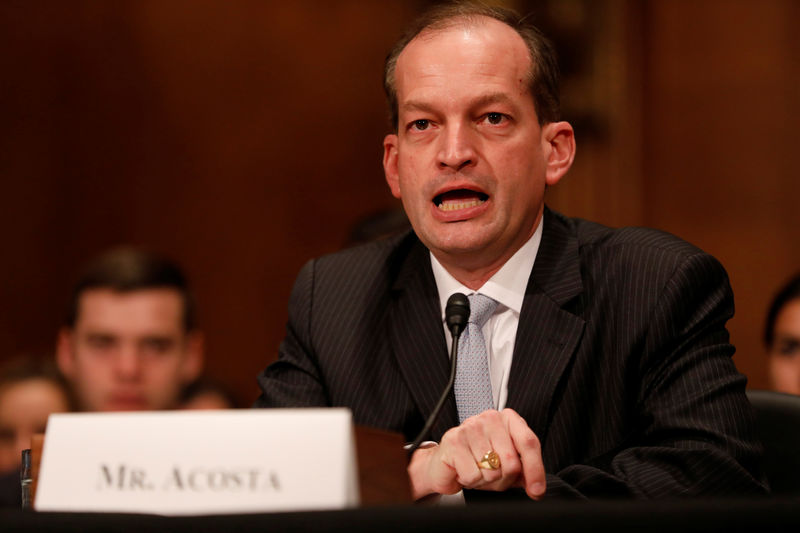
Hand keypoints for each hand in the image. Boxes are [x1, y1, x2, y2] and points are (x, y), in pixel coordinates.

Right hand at [407, 408, 545, 499]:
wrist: (443, 463)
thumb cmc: (476, 461)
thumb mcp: (504, 465)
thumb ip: (523, 471)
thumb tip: (536, 487)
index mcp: (508, 419)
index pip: (529, 442)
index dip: (535, 470)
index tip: (536, 491)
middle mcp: (490, 419)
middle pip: (512, 462)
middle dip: (504, 479)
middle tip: (492, 476)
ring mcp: (471, 427)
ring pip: (492, 471)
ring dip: (485, 481)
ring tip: (476, 471)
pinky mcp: (454, 440)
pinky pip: (473, 475)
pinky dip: (469, 481)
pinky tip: (464, 471)